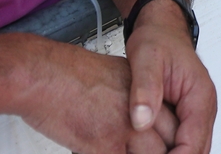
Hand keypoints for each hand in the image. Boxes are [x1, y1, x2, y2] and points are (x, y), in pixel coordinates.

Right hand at [19, 39, 179, 153]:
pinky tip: (110, 153)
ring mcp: (126, 129)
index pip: (176, 123)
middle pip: (171, 142)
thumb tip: (139, 118)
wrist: (43, 75)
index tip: (174, 147)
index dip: (177, 142)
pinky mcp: (104, 145)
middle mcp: (142, 109)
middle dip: (170, 152)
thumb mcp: (113, 77)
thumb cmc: (67, 75)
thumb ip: (131, 99)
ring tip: (128, 151)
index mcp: (146, 91)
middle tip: (167, 153)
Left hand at [125, 1, 217, 153]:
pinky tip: (149, 150)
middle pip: (197, 151)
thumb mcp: (146, 59)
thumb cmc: (158, 38)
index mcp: (200, 96)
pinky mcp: (186, 114)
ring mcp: (196, 112)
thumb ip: (145, 89)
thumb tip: (142, 121)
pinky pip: (183, 141)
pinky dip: (169, 150)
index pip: (193, 144)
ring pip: (192, 148)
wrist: (162, 27)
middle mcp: (203, 107)